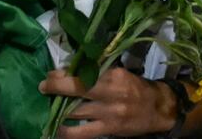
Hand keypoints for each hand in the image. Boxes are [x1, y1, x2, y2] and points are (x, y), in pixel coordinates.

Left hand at [39, 68, 174, 137]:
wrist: (158, 109)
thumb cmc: (134, 87)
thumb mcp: (117, 73)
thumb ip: (96, 70)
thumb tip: (68, 68)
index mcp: (112, 75)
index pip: (82, 71)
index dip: (62, 73)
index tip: (50, 74)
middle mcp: (110, 93)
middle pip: (76, 88)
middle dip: (55, 87)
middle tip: (42, 87)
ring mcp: (109, 113)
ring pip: (75, 110)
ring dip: (58, 108)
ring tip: (47, 105)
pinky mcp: (109, 129)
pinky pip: (83, 133)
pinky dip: (67, 132)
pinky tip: (56, 129)